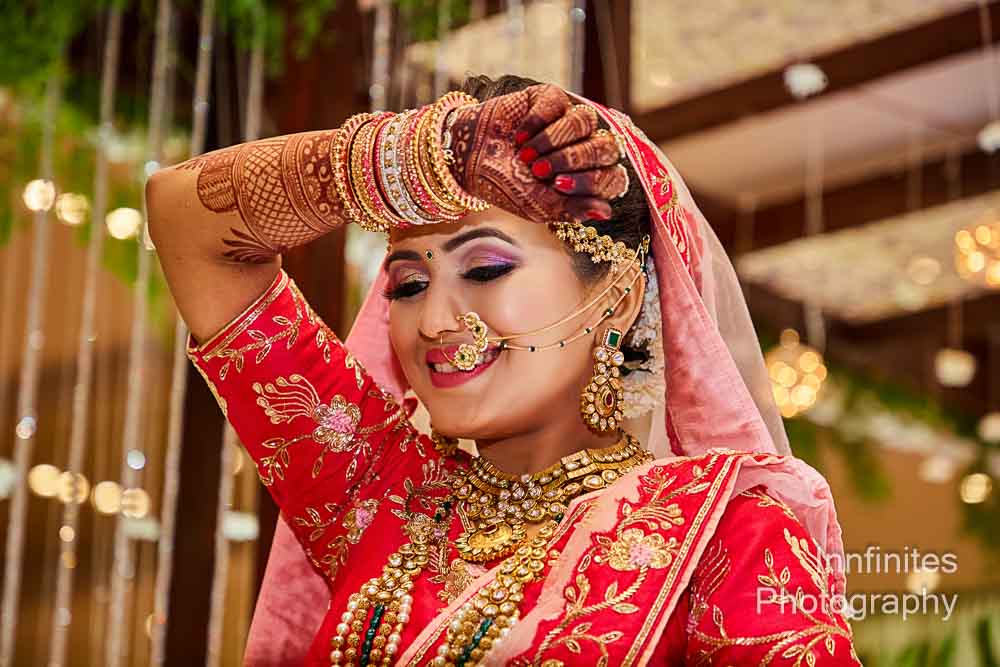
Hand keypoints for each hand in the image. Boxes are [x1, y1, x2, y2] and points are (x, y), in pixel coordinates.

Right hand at [447, 84, 626, 222]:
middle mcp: (586, 146)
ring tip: (526, 155)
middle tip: (539, 171)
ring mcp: (570, 119)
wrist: (471, 161)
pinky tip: (518, 137)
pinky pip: (558, 104)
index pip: (613, 178)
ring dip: (553, 141)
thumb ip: (572, 209)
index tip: (557, 185)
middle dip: (572, 160)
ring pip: (585, 121)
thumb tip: (605, 212)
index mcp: (590, 177)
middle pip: (605, 148)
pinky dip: (536, 123)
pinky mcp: (551, 98)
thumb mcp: (539, 206)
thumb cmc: (509, 186)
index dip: (591, 181)